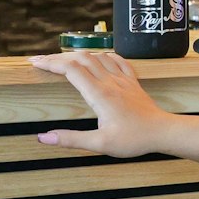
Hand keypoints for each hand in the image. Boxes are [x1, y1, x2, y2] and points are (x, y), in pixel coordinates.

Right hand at [29, 51, 171, 156]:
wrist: (164, 132)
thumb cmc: (134, 139)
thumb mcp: (100, 144)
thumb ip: (71, 139)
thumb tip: (43, 137)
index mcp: (99, 94)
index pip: (70, 69)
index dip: (50, 64)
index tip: (35, 63)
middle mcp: (110, 81)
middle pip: (81, 58)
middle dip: (58, 57)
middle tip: (40, 61)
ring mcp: (123, 79)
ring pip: (98, 56)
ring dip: (78, 55)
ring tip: (63, 60)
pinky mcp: (133, 82)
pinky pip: (118, 60)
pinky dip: (103, 56)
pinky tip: (98, 58)